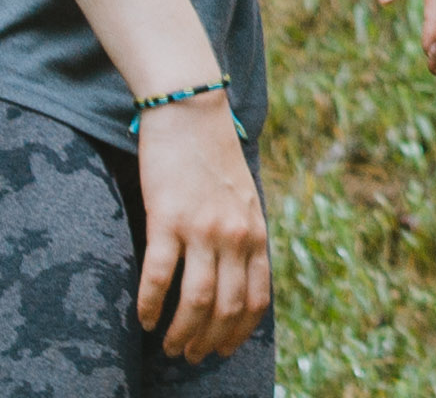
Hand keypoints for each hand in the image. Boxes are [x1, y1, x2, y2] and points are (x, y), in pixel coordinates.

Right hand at [126, 94, 265, 363]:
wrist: (193, 113)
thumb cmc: (214, 159)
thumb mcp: (243, 199)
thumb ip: (242, 236)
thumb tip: (237, 277)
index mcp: (256, 232)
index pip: (256, 298)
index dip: (239, 332)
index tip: (224, 351)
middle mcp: (235, 234)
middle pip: (226, 306)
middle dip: (209, 340)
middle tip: (190, 357)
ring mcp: (203, 228)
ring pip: (196, 300)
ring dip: (181, 332)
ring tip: (168, 347)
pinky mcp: (168, 219)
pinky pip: (160, 276)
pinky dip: (150, 305)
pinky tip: (143, 319)